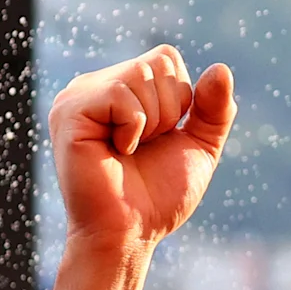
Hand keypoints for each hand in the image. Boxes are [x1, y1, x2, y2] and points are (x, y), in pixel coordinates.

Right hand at [46, 47, 236, 253]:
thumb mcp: (199, 145)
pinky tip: (115, 151)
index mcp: (121, 87)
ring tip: (128, 151)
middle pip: (159, 61)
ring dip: (152, 122)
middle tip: (143, 147)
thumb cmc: (158, 194)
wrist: (130, 232)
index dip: (181, 98)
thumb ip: (215, 107)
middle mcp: (95, 85)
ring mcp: (78, 96)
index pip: (167, 56)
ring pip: (141, 74)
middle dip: (169, 111)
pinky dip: (134, 127)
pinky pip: (122, 95)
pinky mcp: (68, 112)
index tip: (160, 136)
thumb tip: (222, 68)